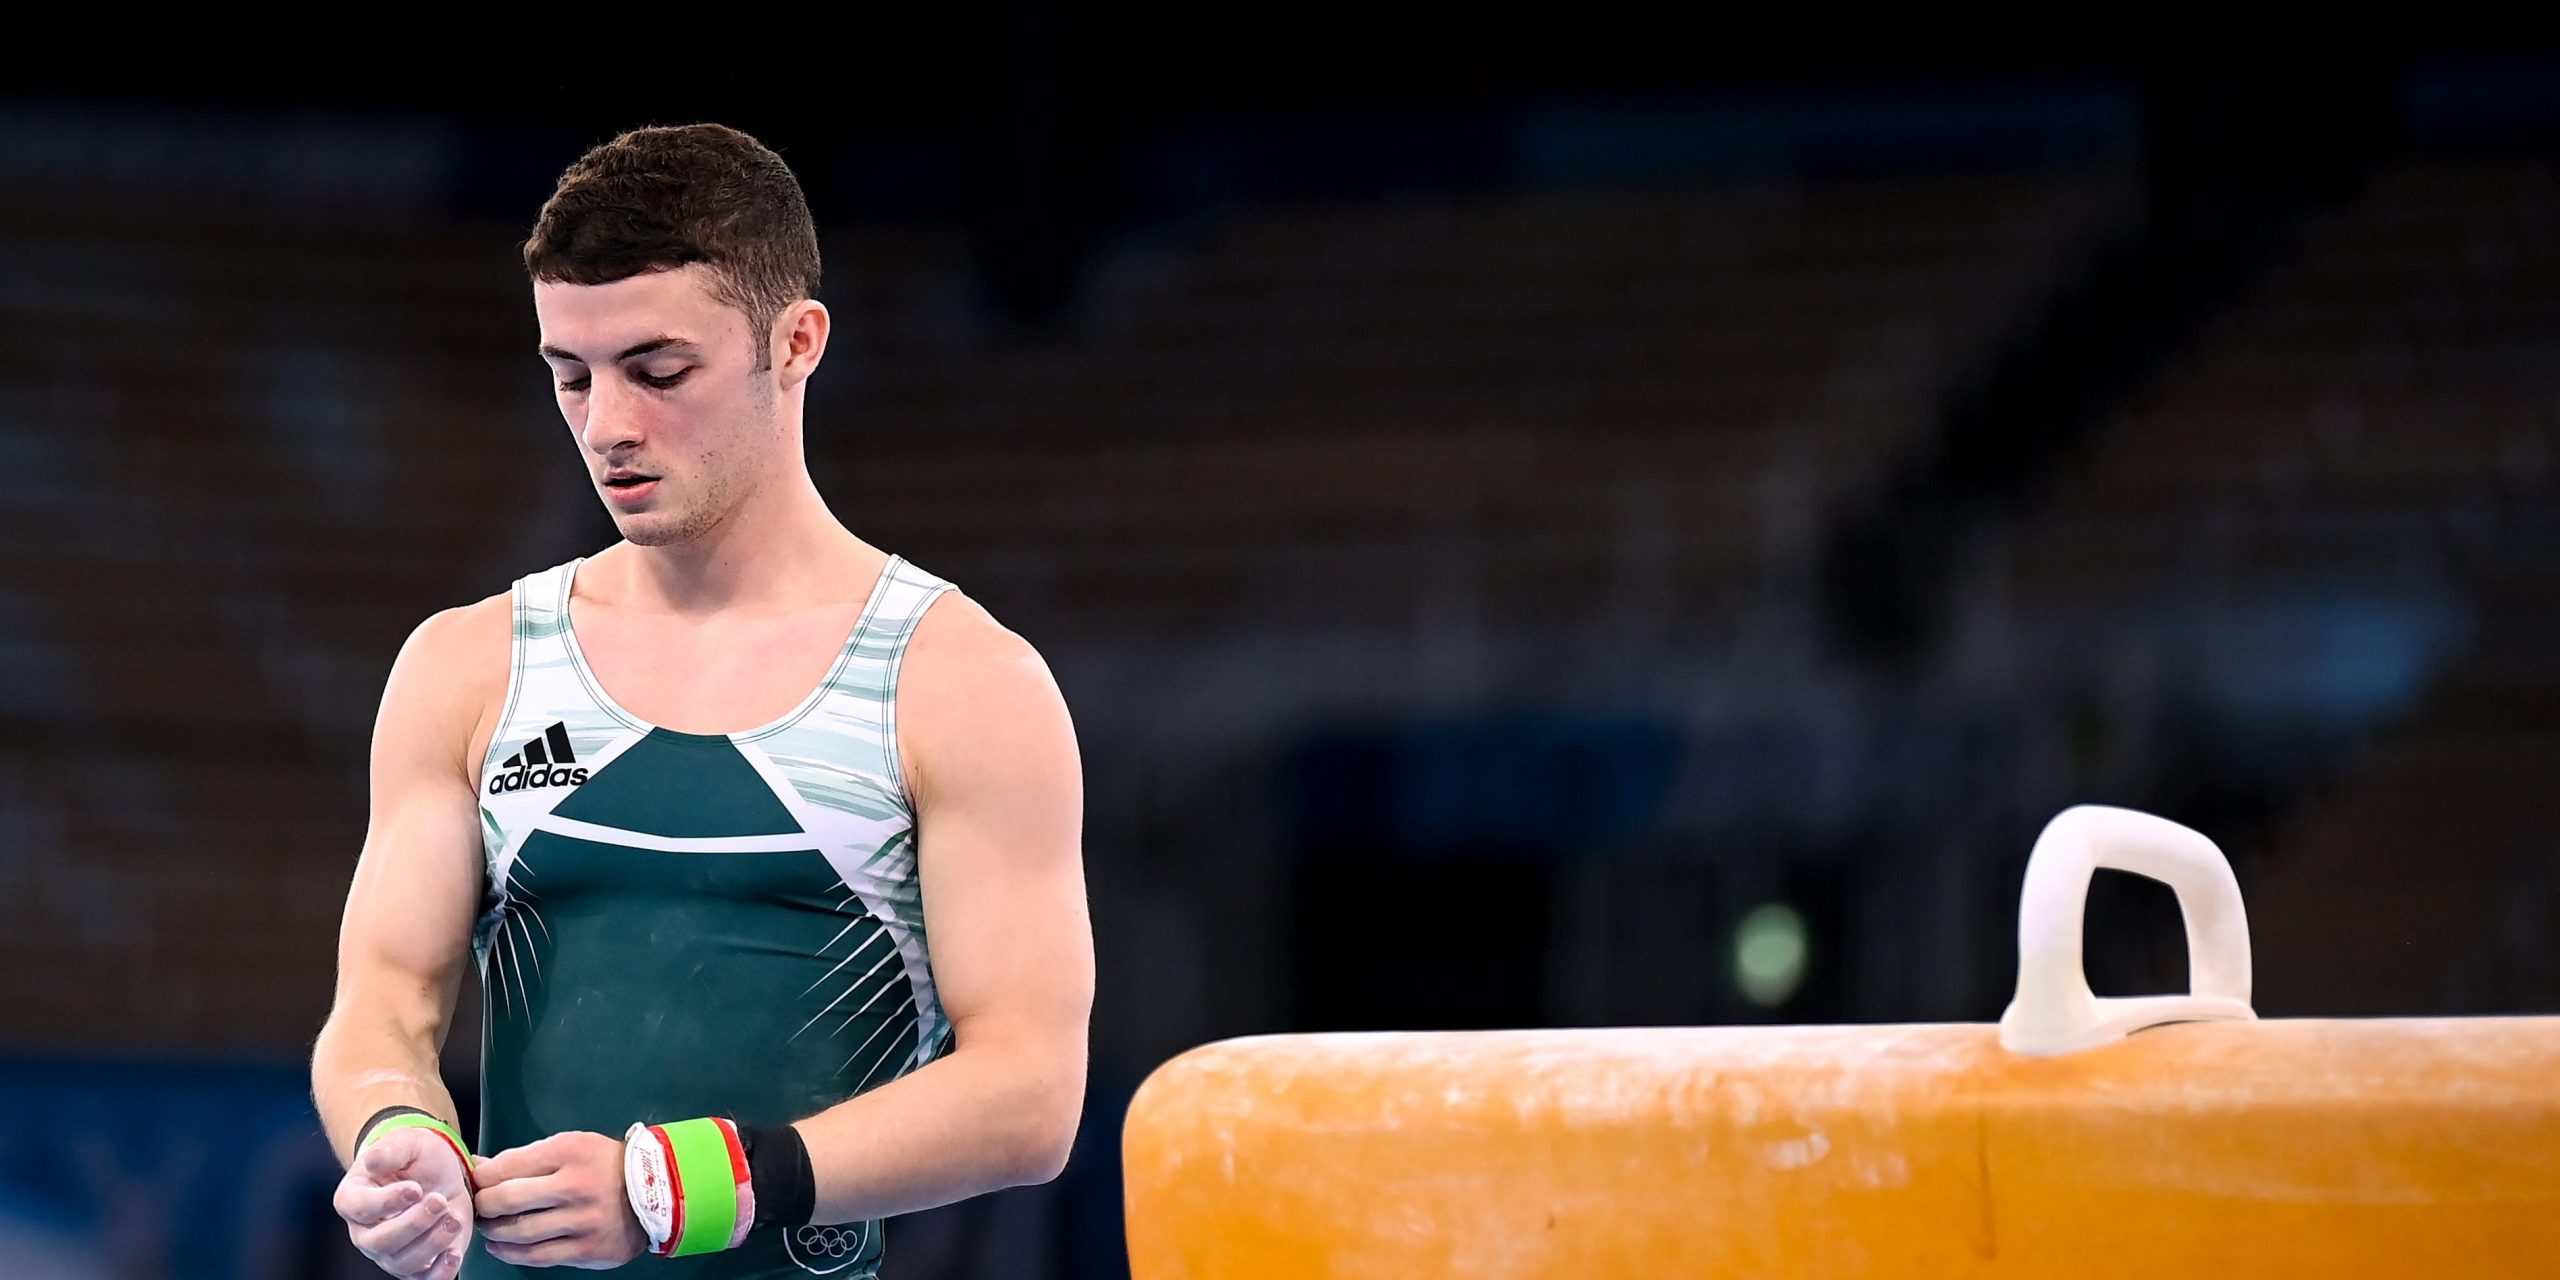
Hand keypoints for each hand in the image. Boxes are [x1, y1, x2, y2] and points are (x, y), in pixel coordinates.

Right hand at [334, 1127, 472, 1278]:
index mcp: (353, 1199)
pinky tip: (454, 1252)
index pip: (360, 1208)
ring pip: (403, 1263)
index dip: (387, 1202)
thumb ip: (390, 1150)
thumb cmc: (415, 1157)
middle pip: (380, 1242)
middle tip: (440, 1201)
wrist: (440, 1171)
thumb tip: (372, 1160)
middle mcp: (365, 1231)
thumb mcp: (407, 1142)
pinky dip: (440, 1272)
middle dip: (414, 1224)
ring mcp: (389, 1252)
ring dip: (432, 1243)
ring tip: (454, 1217)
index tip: (415, 1189)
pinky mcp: (416, 1264)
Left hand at [472, 1131, 648, 1268]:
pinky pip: (537, 1256)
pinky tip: (502, 1247)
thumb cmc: (604, 1164)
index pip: (506, 1166)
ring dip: (494, 1231)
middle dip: (483, 1205)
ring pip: (518, 1231)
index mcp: (568, 1152)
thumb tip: (477, 1166)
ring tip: (490, 1227)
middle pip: (506, 1199)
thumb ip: (525, 1158)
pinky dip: (511, 1253)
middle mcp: (574, 1186)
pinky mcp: (587, 1248)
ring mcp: (581, 1221)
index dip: (481, 1177)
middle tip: (480, 1207)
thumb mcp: (570, 1146)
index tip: (475, 1182)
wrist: (657, 1190)